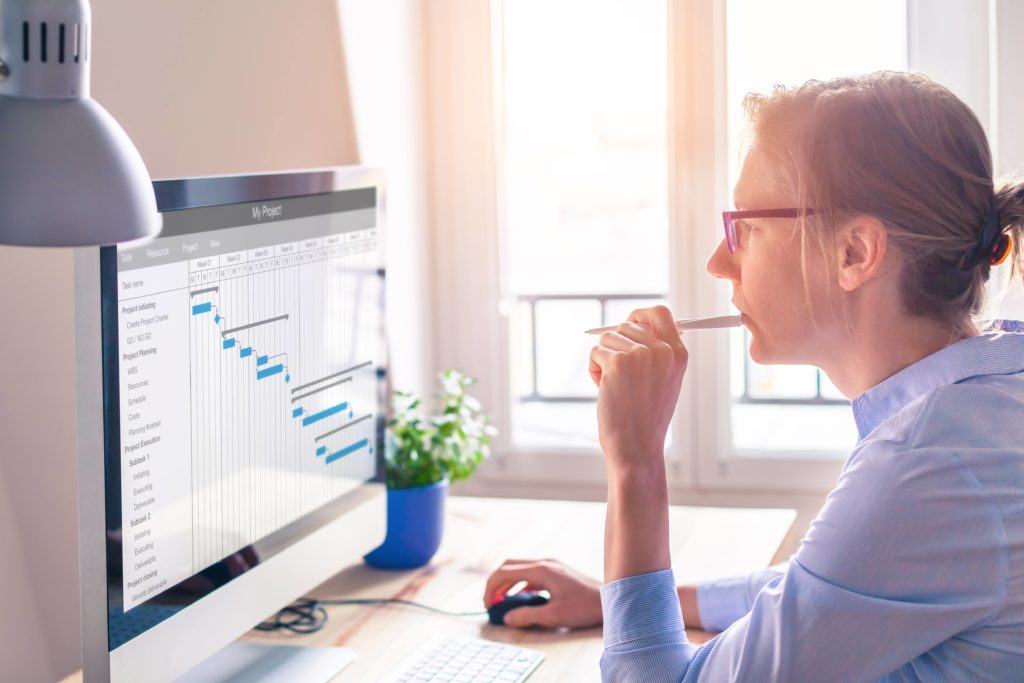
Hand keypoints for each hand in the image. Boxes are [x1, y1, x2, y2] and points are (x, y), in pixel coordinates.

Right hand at [482, 559, 602, 628]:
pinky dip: (520, 584)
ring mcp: (551, 565)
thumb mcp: (553, 616)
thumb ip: (527, 616)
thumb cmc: (584, 607)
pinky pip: (531, 574)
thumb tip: (507, 618)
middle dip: (496, 582)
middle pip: (509, 565)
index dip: (491, 587)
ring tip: (501, 601)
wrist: (610, 598)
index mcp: (541, 570)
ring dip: (507, 583)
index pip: (505, 571)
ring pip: (520, 568)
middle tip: (490, 601)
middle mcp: (544, 562)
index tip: (487, 604)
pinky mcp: (556, 571)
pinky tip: (521, 598)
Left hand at [588, 305, 687, 472]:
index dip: (640, 315)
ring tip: (614, 386)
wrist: (637, 447)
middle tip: (618, 374)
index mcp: (678, 354)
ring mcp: (640, 355)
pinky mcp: (617, 362)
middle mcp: (662, 350)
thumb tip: (638, 324)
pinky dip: (594, 371)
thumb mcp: (664, 381)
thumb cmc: (646, 418)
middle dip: (616, 346)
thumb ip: (657, 352)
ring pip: (607, 338)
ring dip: (604, 360)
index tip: (628, 323)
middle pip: (626, 325)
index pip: (660, 313)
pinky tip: (604, 391)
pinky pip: (595, 352)